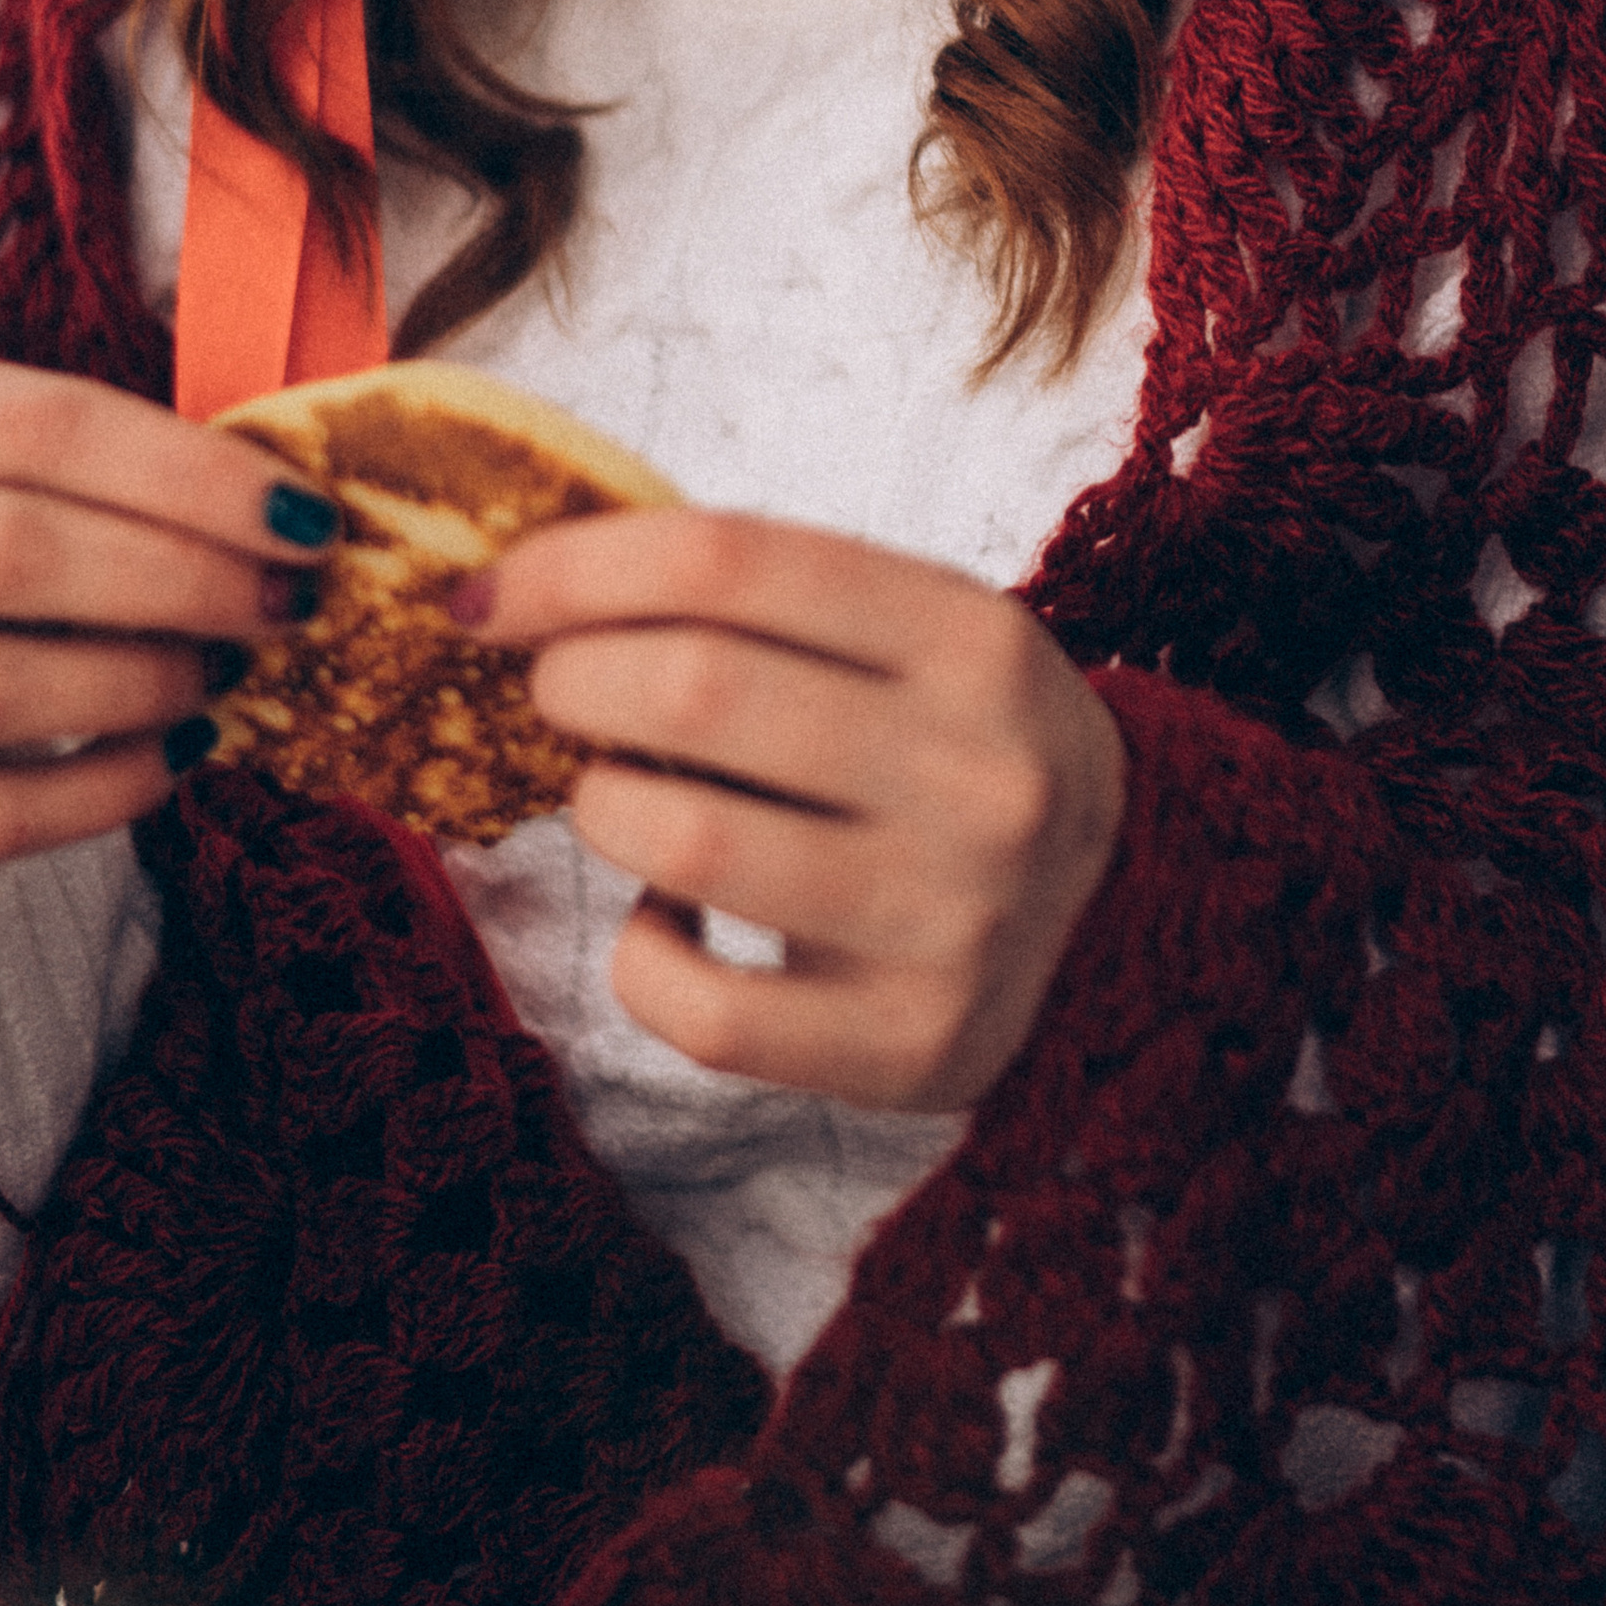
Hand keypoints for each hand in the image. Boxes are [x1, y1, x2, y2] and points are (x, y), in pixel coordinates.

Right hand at [0, 360, 342, 869]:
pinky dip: (103, 791)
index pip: (50, 424)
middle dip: (187, 579)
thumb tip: (274, 512)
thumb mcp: (1, 473)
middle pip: (24, 549)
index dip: (195, 473)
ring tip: (225, 674)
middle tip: (290, 603)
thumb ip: (86, 476)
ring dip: (144, 682)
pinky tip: (177, 757)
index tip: (310, 518)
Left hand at [460, 514, 1127, 1110]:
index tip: (487, 595)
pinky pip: (701, 1008)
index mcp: (978, 638)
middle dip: (573, 680)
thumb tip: (524, 585)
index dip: (575, 567)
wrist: (1119, 907)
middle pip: (694, 691)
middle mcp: (984, 772)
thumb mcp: (909, 636)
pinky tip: (669, 921)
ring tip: (622, 800)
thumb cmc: (951, 745)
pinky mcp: (913, 1044)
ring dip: (603, 810)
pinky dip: (642, 955)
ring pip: (684, 843)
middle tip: (557, 692)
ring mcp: (956, 918)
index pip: (730, 561)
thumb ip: (759, 601)